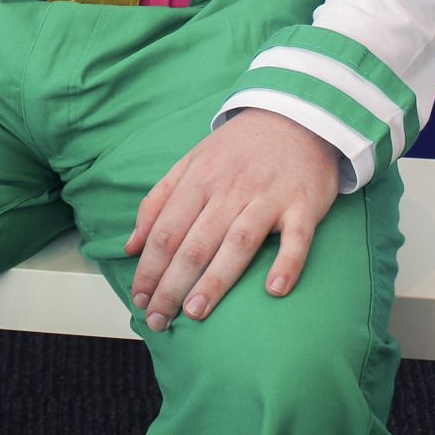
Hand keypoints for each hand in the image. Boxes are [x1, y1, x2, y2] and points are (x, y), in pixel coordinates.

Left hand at [124, 110, 340, 331]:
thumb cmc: (238, 148)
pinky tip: (274, 290)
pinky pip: (296, 238)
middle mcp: (230, 189)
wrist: (296, 115)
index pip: (166, 231)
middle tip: (158, 319)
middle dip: (171, 285)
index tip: (139, 299)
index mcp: (199, 180)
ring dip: (215, 280)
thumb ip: (158, 201)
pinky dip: (287, 263)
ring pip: (237, 242)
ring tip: (195, 313)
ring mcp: (268, 196)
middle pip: (195, 243)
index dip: (149, 267)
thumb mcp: (191, 162)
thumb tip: (130, 245)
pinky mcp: (303, 204)